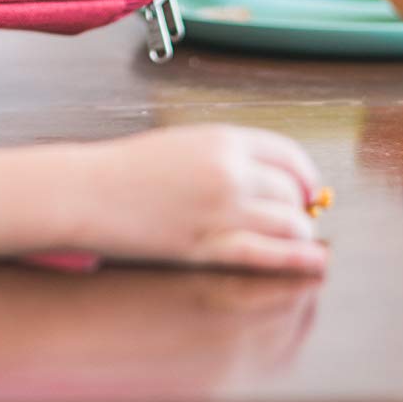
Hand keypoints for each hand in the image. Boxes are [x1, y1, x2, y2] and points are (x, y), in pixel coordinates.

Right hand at [81, 123, 329, 276]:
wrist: (88, 192)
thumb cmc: (129, 169)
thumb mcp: (185, 144)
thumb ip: (228, 156)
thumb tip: (272, 178)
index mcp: (224, 140)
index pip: (290, 155)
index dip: (305, 175)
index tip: (307, 188)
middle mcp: (230, 172)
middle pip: (292, 192)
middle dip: (301, 207)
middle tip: (298, 216)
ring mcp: (222, 211)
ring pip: (289, 224)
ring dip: (299, 233)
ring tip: (298, 239)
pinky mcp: (209, 246)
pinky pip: (268, 255)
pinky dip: (297, 259)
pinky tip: (314, 261)